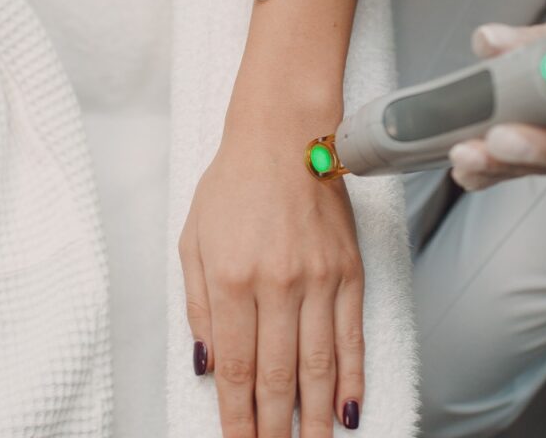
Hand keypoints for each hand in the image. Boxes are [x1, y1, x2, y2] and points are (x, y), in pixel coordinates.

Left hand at [179, 115, 364, 436]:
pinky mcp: (350, 273)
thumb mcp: (192, 240)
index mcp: (232, 280)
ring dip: (316, 420)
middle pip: (278, 378)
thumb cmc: (233, 185)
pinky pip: (352, 337)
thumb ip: (198, 307)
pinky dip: (352, 380)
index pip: (235, 369)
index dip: (237, 418)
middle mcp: (279, 286)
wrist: (286, 136)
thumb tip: (205, 365)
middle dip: (274, 430)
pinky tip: (350, 411)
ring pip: (320, 368)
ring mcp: (320, 281)